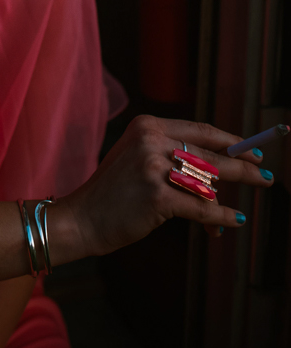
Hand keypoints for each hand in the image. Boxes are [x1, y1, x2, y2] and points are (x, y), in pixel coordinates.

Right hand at [57, 115, 270, 258]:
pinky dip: (221, 218)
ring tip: (233, 214)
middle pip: (209, 155)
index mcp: (147, 125)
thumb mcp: (138, 160)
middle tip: (265, 177)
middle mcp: (150, 140)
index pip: (200, 129)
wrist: (82, 217)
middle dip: (242, 168)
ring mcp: (153, 167)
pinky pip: (201, 208)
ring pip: (207, 183)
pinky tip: (234, 222)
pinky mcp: (157, 196)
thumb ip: (172, 157)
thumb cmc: (115, 192)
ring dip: (222, 202)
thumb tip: (220, 171)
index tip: (252, 150)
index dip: (230, 141)